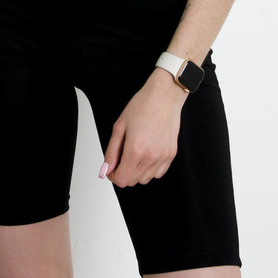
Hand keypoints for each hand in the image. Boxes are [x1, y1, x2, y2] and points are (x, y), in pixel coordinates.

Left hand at [100, 68, 187, 187]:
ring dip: (137, 172)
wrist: (164, 95)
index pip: (121, 180)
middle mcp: (150, 157)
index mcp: (135, 150)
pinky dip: (150, 169)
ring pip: (145, 179)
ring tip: (135, 152)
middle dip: (123, 172)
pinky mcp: (171, 154)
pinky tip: (147, 153)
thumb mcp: (119, 126)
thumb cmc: (142, 106)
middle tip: (122, 155)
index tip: (112, 167)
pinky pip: (158, 173)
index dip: (113, 175)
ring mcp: (162, 157)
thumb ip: (111, 151)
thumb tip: (106, 170)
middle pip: (132, 181)